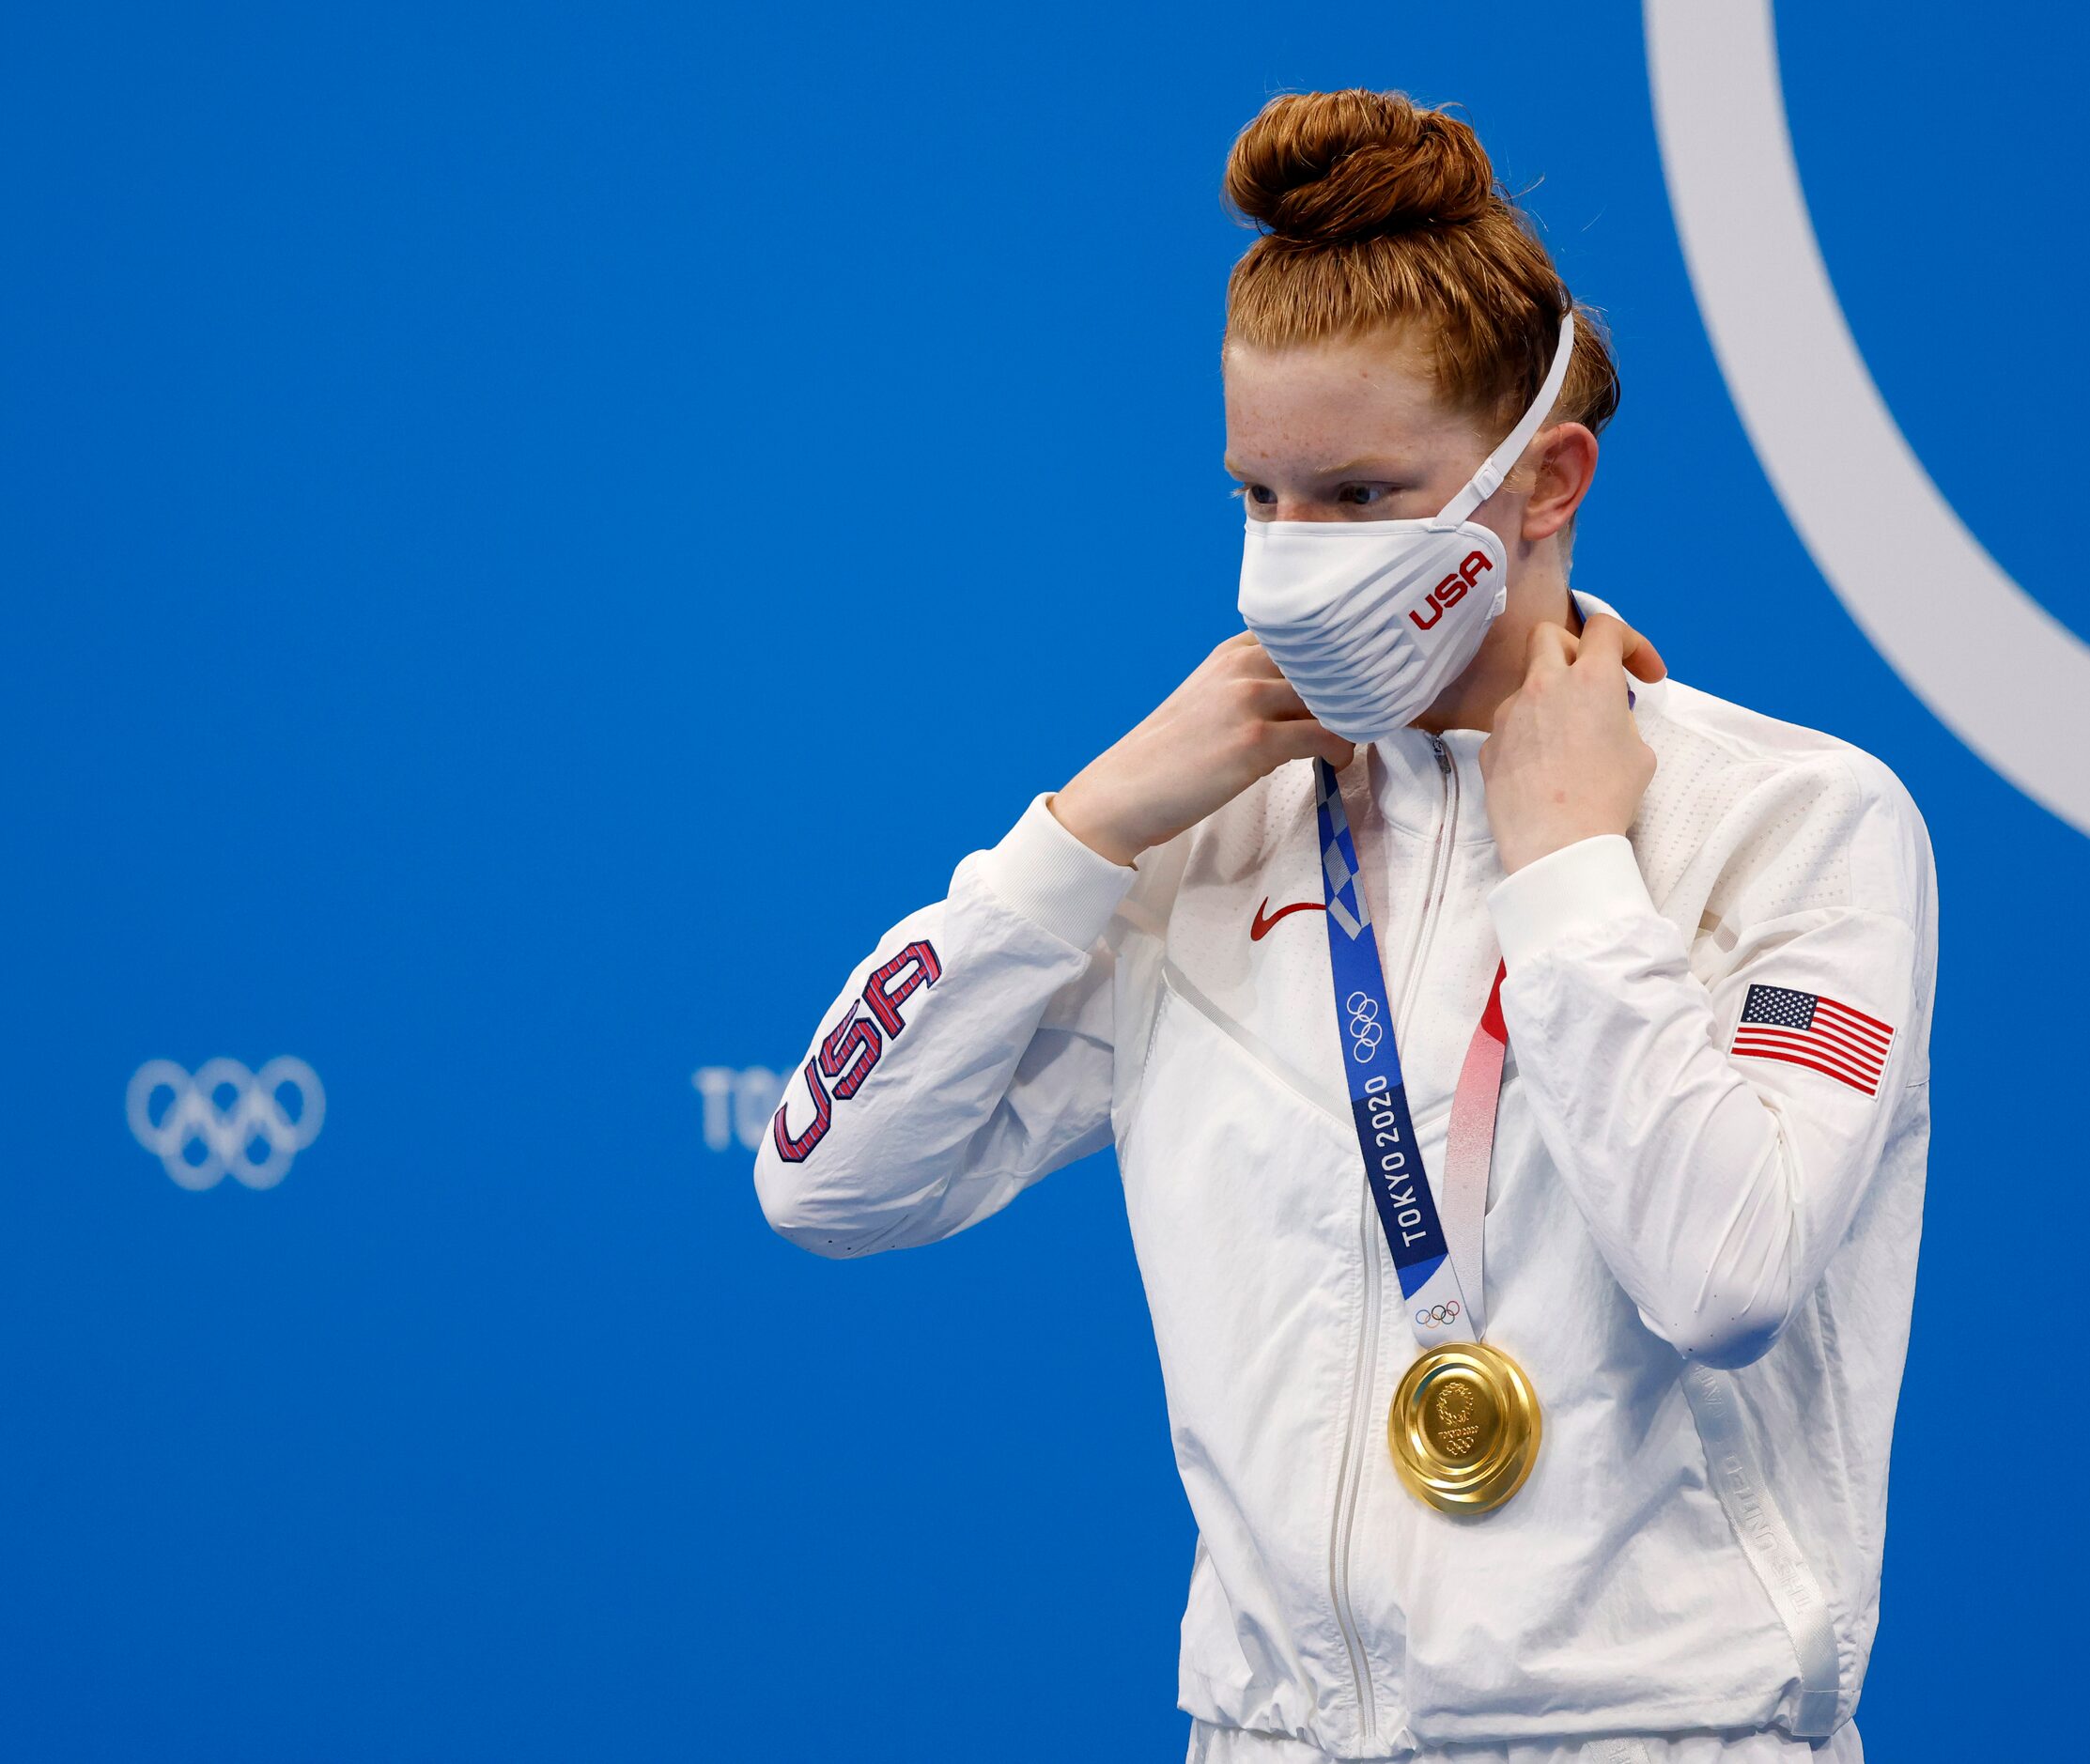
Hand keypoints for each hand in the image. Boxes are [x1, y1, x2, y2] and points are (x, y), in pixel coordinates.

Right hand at [1051, 632, 1354, 866]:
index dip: (1340, 656)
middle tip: (1368, 714)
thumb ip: (1250, 686)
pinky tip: (1335, 762)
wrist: (1123, 793)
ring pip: (1334, 697)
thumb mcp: (1206, 701)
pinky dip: (1342, 750)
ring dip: (1354, 720)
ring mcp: (1248, 700)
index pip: (1308, 635)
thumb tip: (1309, 701)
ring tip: (1352, 741)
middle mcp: (1241, 666)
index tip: (1362, 678)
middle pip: (1328, 663)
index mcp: (1231, 652)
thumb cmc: (1167, 757)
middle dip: (1355, 688)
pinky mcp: (1255, 742)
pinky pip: (1327, 736)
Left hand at [1479, 612, 1664, 874]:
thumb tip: (1601, 716)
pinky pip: (1511, 726)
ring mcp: (1508, 713)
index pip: (1605, 627)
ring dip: (1550, 700)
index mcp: (1589, 678)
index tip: (1645, 676)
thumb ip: (1618, 717)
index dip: (1632, 643)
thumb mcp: (1638, 751)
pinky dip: (1529, 735)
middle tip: (1592, 685)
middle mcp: (1543, 684)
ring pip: (1527, 686)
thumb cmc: (1609, 796)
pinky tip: (1542, 769)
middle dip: (1574, 650)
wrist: (1557, 843)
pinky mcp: (1488, 744)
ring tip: (1568, 741)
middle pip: (1548, 636)